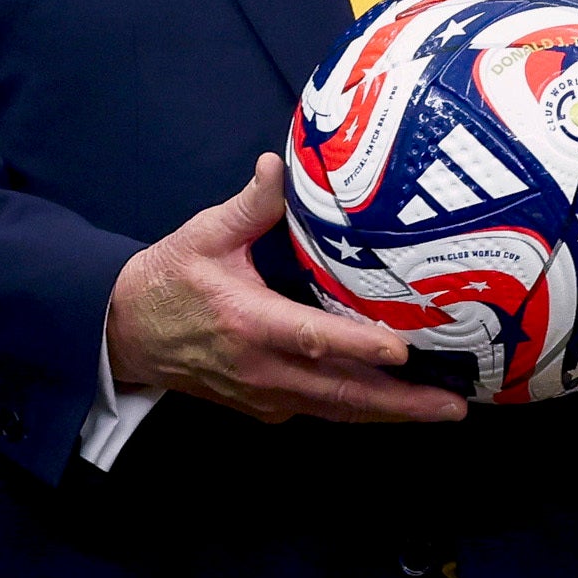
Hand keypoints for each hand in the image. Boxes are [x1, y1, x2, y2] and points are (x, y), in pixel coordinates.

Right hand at [106, 156, 463, 425]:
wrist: (124, 334)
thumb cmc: (168, 280)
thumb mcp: (203, 235)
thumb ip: (249, 205)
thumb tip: (279, 163)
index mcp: (248, 323)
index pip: (311, 339)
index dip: (357, 346)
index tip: (401, 350)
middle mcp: (262, 369)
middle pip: (339, 393)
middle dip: (400, 403)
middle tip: (454, 406)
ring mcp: (265, 394)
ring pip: (336, 410)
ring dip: (390, 413)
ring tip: (443, 410)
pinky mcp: (266, 406)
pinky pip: (321, 411)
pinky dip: (361, 410)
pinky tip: (400, 402)